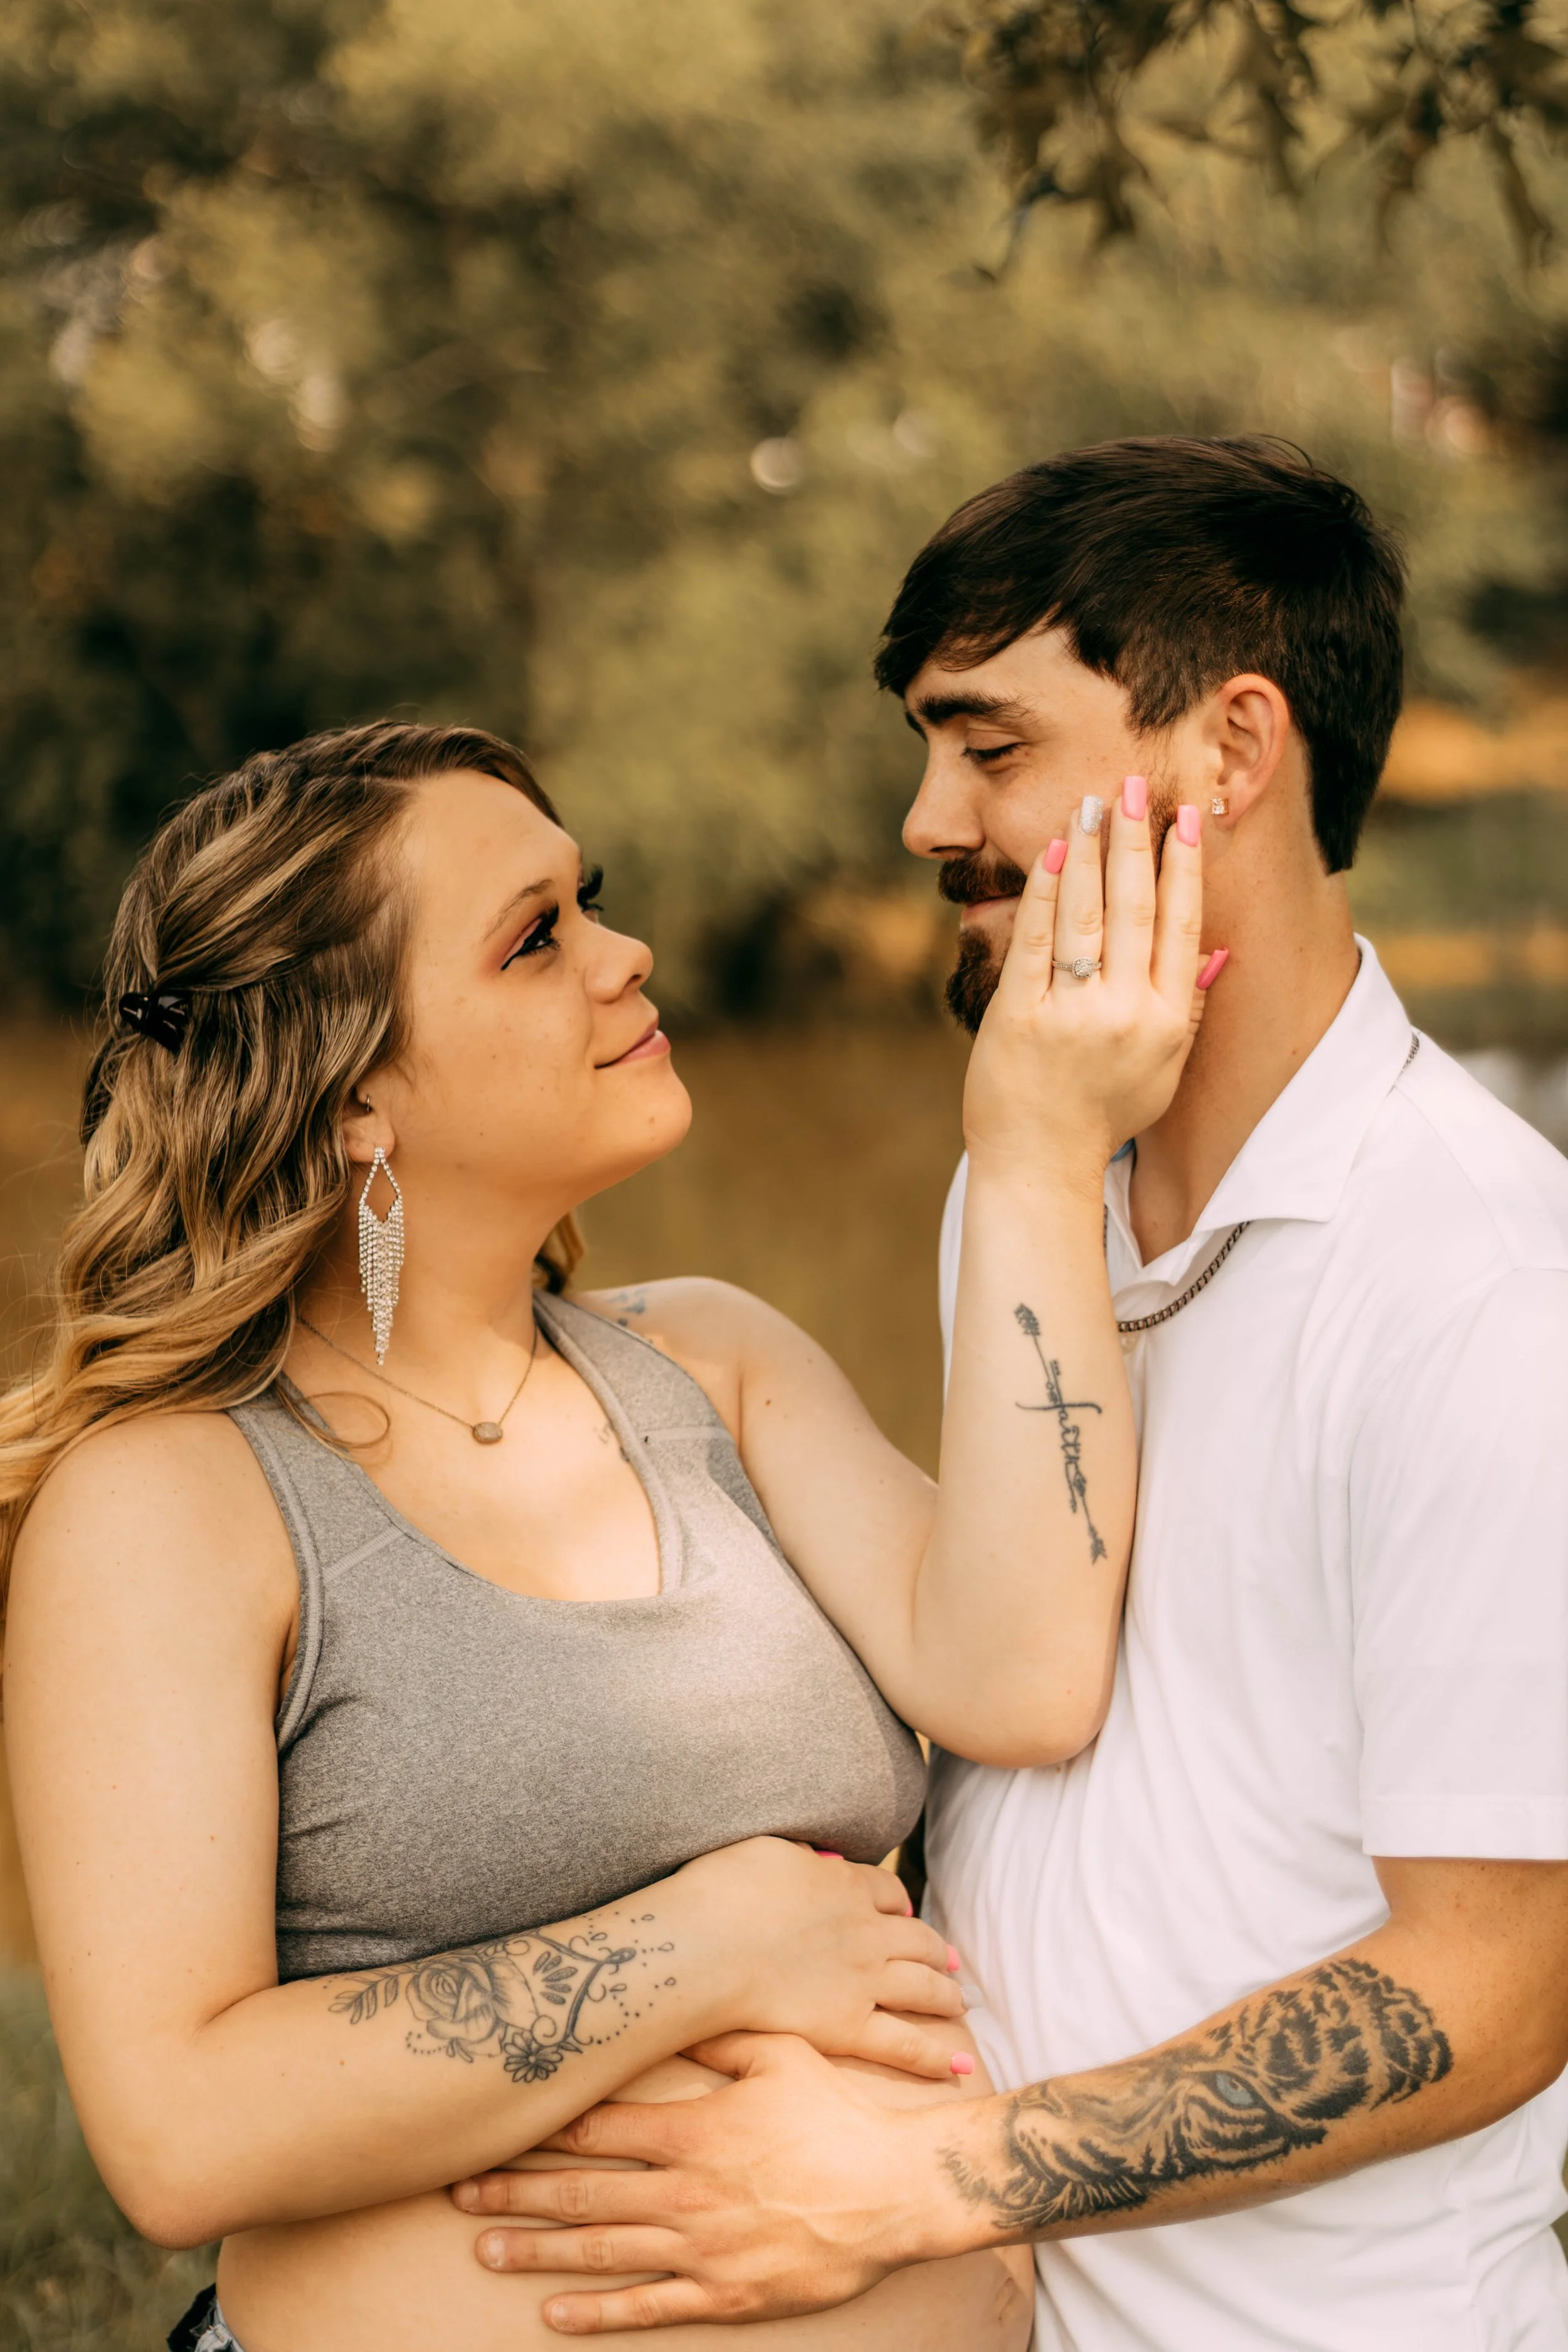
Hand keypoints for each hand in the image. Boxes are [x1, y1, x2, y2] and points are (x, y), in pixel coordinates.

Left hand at [452, 2032, 976, 2330]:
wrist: (895, 2188)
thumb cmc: (838, 2115)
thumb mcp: (780, 2054)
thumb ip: (720, 2037)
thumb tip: (674, 2012)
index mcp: (693, 2130)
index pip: (598, 2130)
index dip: (541, 2130)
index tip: (494, 2128)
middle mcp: (686, 2192)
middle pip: (582, 2192)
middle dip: (515, 2190)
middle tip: (459, 2192)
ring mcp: (702, 2248)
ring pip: (602, 2251)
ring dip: (538, 2250)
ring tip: (486, 2248)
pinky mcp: (725, 2294)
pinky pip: (649, 2308)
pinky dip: (598, 2313)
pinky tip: (555, 2314)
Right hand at [674, 1838, 963, 2077]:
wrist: (707, 1947)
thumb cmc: (723, 1892)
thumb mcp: (766, 1852)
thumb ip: (798, 1857)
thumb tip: (815, 1858)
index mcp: (845, 1886)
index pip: (887, 1892)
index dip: (899, 1904)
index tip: (905, 1913)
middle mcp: (865, 1933)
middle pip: (917, 1940)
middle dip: (935, 1950)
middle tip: (951, 1960)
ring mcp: (862, 1981)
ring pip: (922, 1988)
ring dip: (946, 1995)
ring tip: (961, 2004)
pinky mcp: (849, 2027)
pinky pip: (903, 2045)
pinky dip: (934, 2057)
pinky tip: (958, 2067)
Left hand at [963, 781, 1206, 1183]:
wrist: (1039, 1161)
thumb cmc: (1103, 1113)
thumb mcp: (1164, 1069)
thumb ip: (1189, 1006)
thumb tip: (1219, 947)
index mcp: (1167, 1022)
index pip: (1181, 926)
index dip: (1184, 867)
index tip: (1185, 816)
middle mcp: (1126, 1015)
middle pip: (1137, 909)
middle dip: (1138, 840)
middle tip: (1136, 784)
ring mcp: (1071, 1015)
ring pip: (1088, 914)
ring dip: (1092, 850)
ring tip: (1093, 801)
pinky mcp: (1020, 1016)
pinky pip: (1035, 939)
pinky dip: (1047, 890)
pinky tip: (1056, 851)